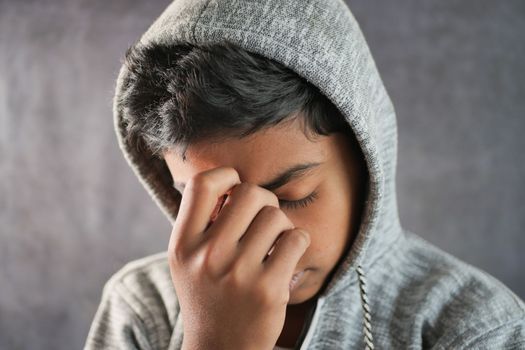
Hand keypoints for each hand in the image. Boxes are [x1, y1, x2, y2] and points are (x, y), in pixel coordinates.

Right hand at [168, 166, 310, 349]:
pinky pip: (296, 238)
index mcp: (183, 244)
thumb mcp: (187, 259)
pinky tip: (286, 257)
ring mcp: (238, 272)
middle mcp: (208, 255)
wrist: (219, 348)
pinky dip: (297, 242)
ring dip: (282, 225)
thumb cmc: (208, 295)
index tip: (235, 190)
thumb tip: (232, 181)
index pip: (202, 184)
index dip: (226, 176)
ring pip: (276, 215)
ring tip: (273, 244)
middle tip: (262, 221)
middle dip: (264, 201)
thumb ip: (201, 222)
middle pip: (250, 193)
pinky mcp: (268, 288)